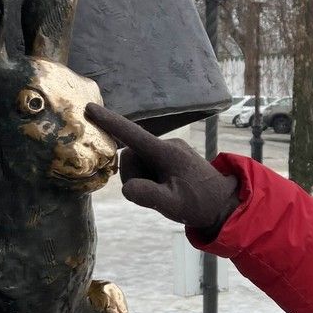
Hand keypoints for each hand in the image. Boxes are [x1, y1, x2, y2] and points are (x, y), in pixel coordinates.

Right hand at [85, 104, 239, 235]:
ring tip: (164, 192)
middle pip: (131, 155)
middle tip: (155, 194)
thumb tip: (127, 188)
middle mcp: (167, 146)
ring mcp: (169, 150)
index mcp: (166, 153)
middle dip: (134, 175)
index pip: (133, 134)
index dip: (110, 121)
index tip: (90, 108)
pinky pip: (147, 165)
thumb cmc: (199, 203)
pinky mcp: (170, 156)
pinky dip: (149, 178)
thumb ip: (148, 195)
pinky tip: (166, 188)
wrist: (223, 204)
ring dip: (142, 179)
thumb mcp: (172, 205)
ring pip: (137, 162)